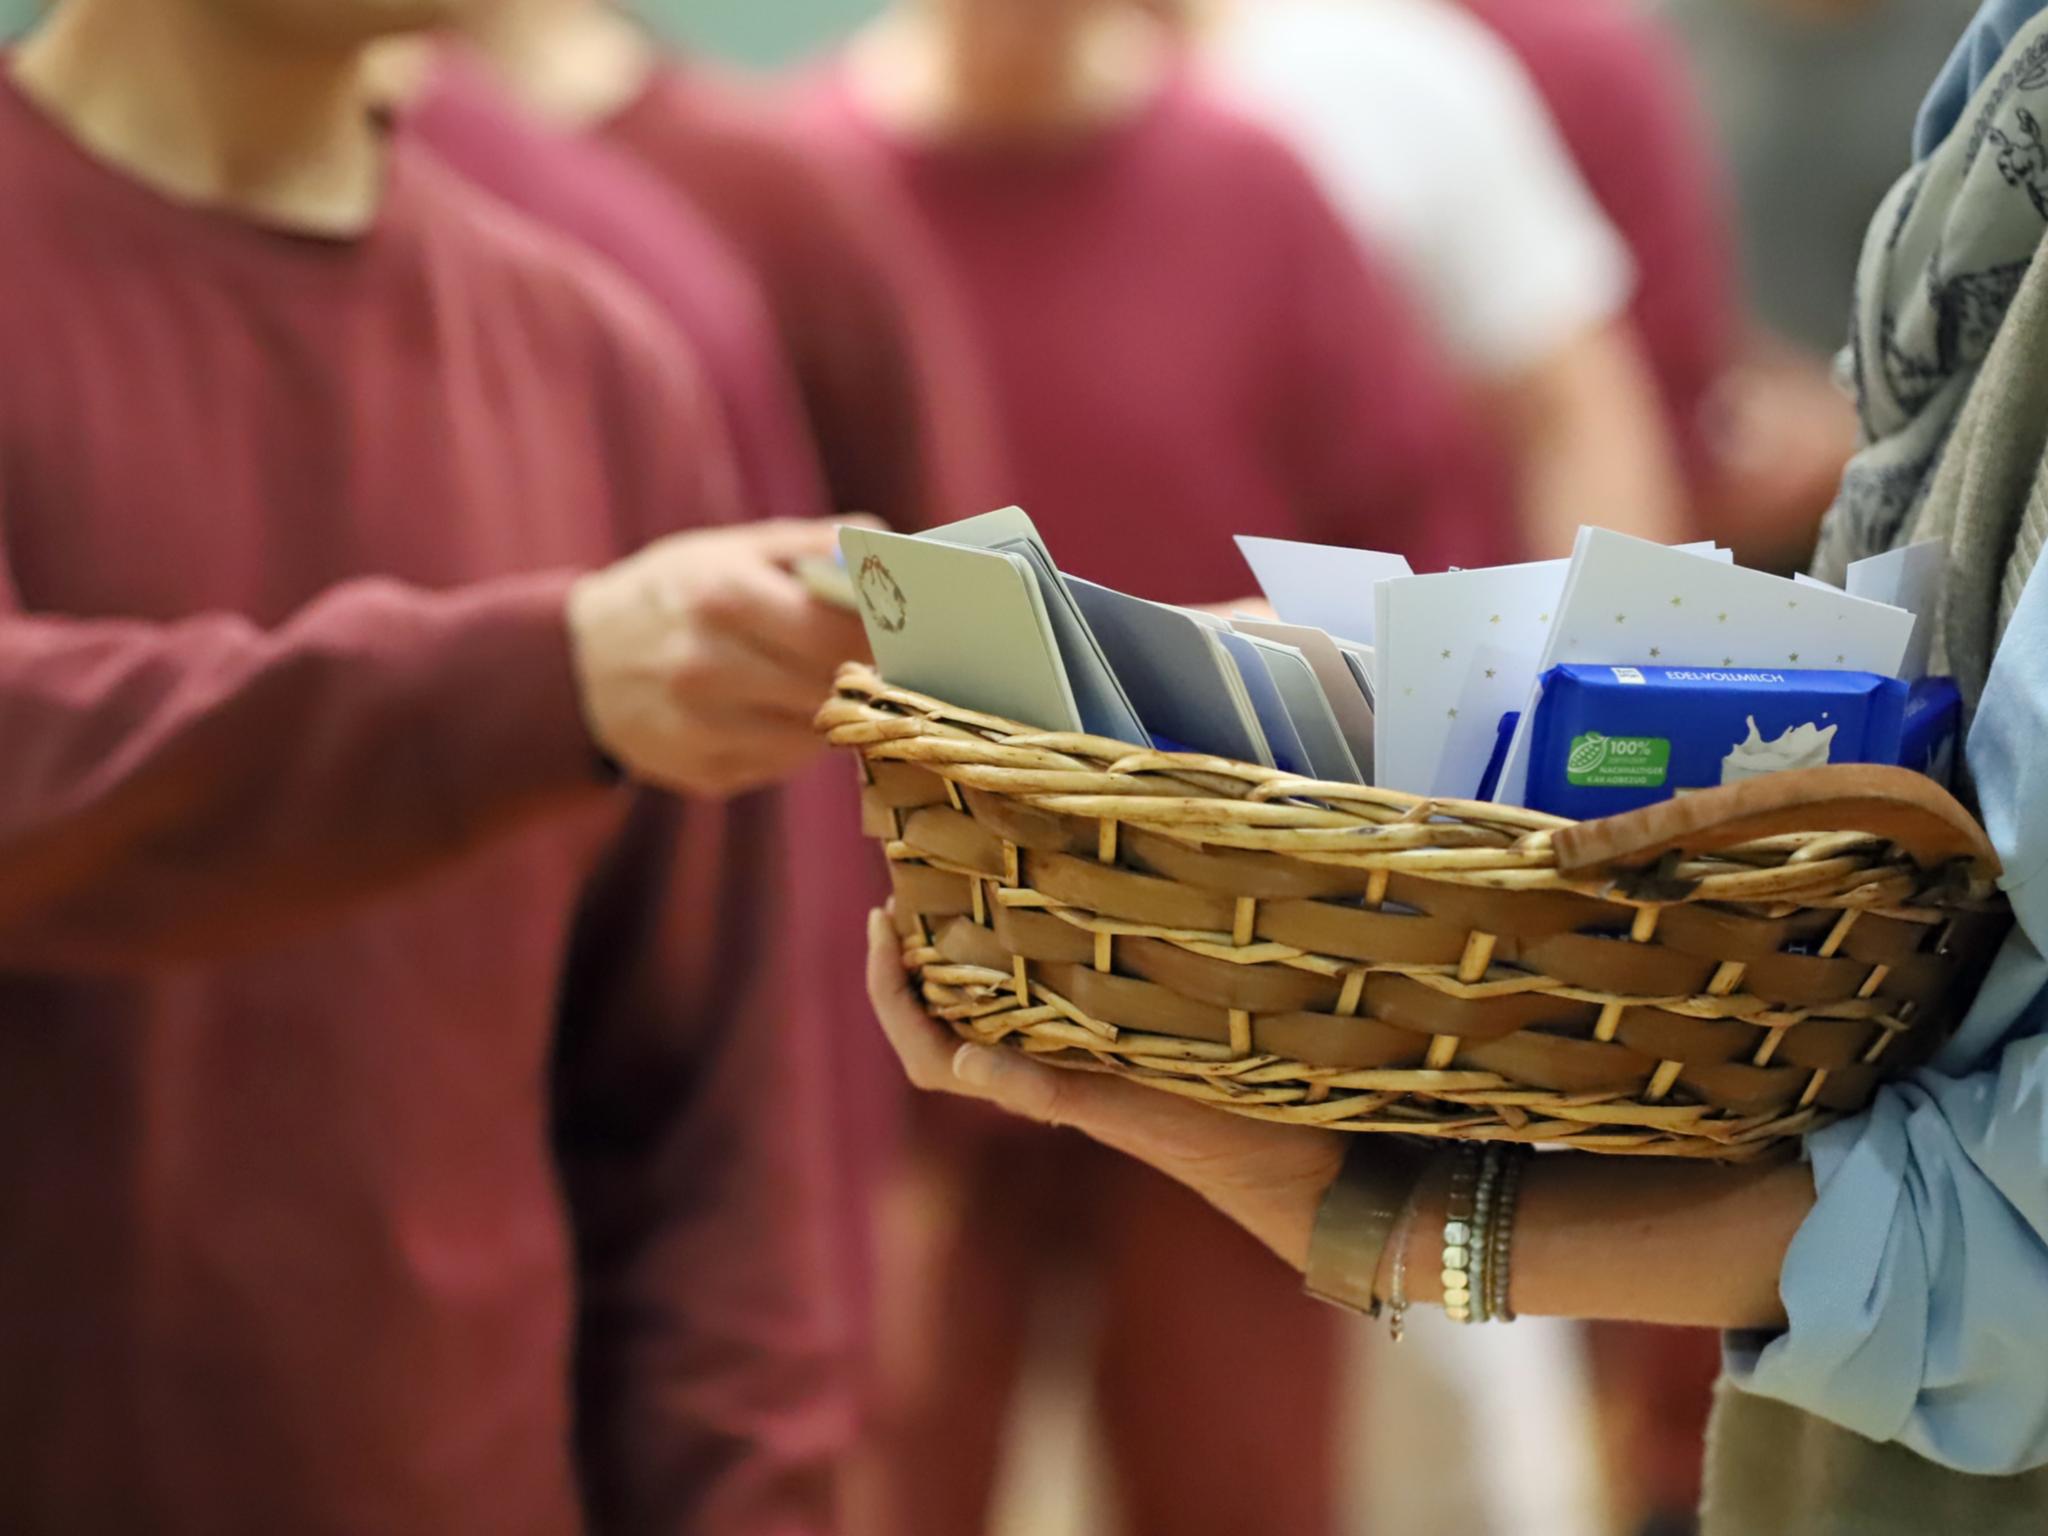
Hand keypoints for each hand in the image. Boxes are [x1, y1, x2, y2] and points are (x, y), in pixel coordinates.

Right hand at [566, 519, 873, 797]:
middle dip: (859, 676)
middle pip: (830, 687)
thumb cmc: (674, 593)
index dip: (880, 637)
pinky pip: (781, 765)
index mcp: (721, 597)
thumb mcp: (729, 549)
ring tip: (815, 683)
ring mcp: (699, 728)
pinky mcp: (700, 774)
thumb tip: (886, 546)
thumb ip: (812, 544)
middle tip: (871, 662)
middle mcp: (706, 667)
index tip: (898, 633)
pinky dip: (793, 743)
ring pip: (813, 735)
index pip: (838, 633)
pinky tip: (773, 715)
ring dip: (828, 712)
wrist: (579, 662)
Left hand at [865, 909, 1344, 1268]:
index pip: (924, 1049)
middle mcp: (1059, 1069)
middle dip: (922, 950)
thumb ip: (1046, 1090)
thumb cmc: (1224, 1141)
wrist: (1317, 1169)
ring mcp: (1099, 1055)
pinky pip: (1068, 993)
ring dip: (976, 946)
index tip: (881, 921)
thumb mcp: (1126, 1108)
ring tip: (966, 876)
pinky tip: (1061, 903)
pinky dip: (1045, 952)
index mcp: (1042, 1087)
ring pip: (1005, 1000)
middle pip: (953, 1013)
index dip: (889, 993)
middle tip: (914, 876)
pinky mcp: (1146, 1041)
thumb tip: (953, 1063)